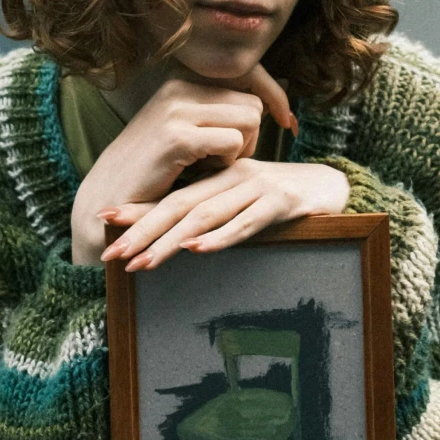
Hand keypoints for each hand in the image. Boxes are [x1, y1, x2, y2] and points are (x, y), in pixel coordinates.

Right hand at [70, 64, 294, 265]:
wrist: (108, 196)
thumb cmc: (154, 169)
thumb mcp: (186, 128)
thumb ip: (219, 110)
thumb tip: (275, 100)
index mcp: (182, 79)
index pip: (248, 71)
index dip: (274, 95)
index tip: (289, 122)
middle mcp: (179, 85)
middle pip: (253, 102)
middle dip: (252, 135)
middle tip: (228, 159)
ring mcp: (177, 108)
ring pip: (249, 119)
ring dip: (241, 150)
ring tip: (212, 165)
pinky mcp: (177, 136)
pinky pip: (233, 143)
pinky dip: (227, 163)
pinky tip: (203, 172)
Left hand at [101, 156, 348, 271]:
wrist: (334, 186)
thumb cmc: (284, 200)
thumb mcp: (244, 204)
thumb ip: (214, 215)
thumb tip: (176, 242)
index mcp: (219, 178)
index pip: (172, 195)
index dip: (138, 209)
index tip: (104, 221)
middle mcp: (233, 179)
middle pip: (179, 206)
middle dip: (142, 231)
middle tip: (112, 254)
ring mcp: (257, 188)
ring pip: (206, 216)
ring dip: (170, 241)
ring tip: (142, 261)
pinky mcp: (282, 202)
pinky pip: (247, 222)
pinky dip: (221, 237)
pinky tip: (197, 250)